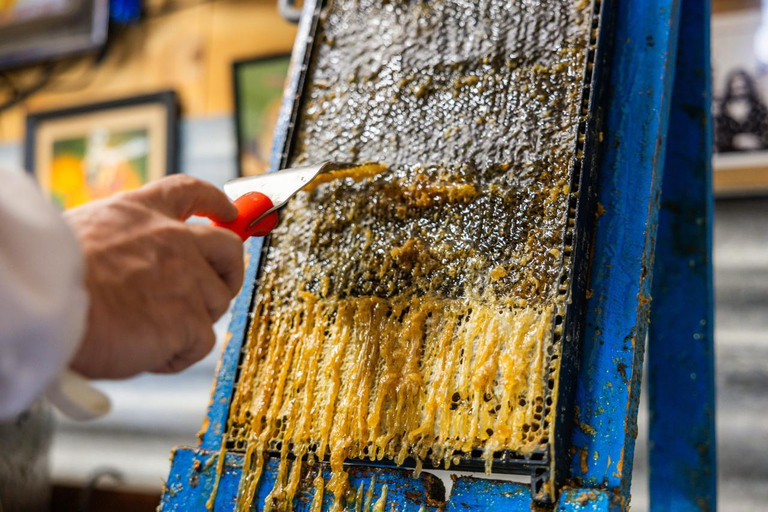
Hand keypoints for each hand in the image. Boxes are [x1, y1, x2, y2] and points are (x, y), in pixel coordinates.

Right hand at [64, 175, 244, 378]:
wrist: (45, 302)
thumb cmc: (49, 274)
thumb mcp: (85, 231)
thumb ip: (122, 240)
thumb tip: (134, 263)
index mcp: (141, 213)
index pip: (189, 192)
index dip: (216, 201)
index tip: (229, 212)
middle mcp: (173, 239)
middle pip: (228, 248)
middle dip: (232, 269)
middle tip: (218, 289)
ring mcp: (187, 278)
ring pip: (216, 302)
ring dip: (192, 322)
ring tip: (149, 333)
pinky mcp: (190, 318)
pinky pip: (202, 343)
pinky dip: (178, 356)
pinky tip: (148, 354)